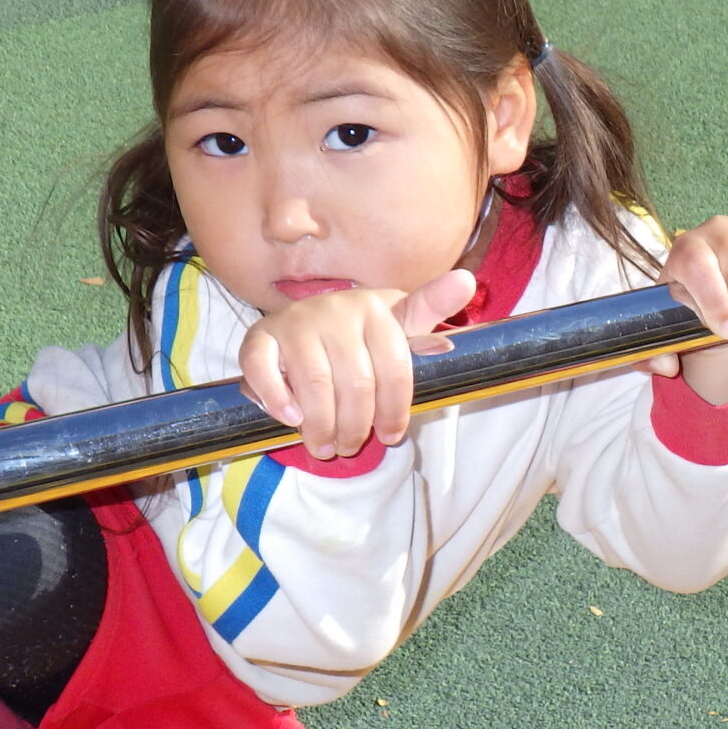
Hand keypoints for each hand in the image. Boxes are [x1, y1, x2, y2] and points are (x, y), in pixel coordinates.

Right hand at [237, 269, 475, 457]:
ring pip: (314, 384)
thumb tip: (467, 281)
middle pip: (356, 384)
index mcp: (376, 310)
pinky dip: (277, 399)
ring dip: (321, 425)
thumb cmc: (363, 333)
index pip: (395, 370)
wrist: (308, 320)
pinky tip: (290, 419)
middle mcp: (336, 310)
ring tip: (325, 445)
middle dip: (356, 426)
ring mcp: (296, 322)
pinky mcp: (260, 336)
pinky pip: (264, 370)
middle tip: (351, 447)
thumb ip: (430, 310)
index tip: (391, 436)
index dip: (395, 411)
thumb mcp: (399, 323)